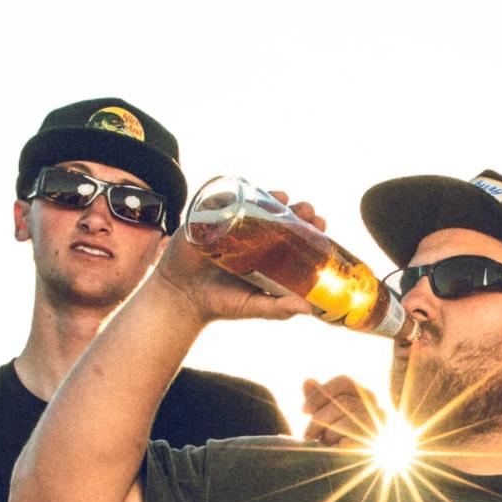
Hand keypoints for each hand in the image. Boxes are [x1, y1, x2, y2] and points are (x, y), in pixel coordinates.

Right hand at [150, 190, 326, 325]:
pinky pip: (226, 200)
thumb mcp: (253, 306)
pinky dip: (239, 193)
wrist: (181, 297)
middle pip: (281, 218)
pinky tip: (252, 192)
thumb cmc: (220, 303)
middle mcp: (254, 239)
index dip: (310, 230)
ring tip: (286, 198)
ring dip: (274, 199)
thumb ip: (279, 308)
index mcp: (268, 257)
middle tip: (307, 211)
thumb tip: (308, 309)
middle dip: (297, 211)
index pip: (295, 238)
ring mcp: (233, 227)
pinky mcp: (210, 218)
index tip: (321, 225)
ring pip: (257, 206)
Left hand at [302, 376, 384, 446]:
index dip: (321, 393)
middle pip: (344, 402)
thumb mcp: (325, 418)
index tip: (304, 411)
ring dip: (328, 433)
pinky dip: (337, 445)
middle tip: (309, 434)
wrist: (348, 474)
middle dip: (320, 418)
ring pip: (348, 420)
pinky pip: (352, 440)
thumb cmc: (337, 442)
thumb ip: (318, 400)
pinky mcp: (377, 448)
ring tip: (325, 444)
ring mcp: (380, 429)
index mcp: (366, 398)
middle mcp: (378, 410)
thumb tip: (308, 381)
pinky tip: (335, 451)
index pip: (345, 382)